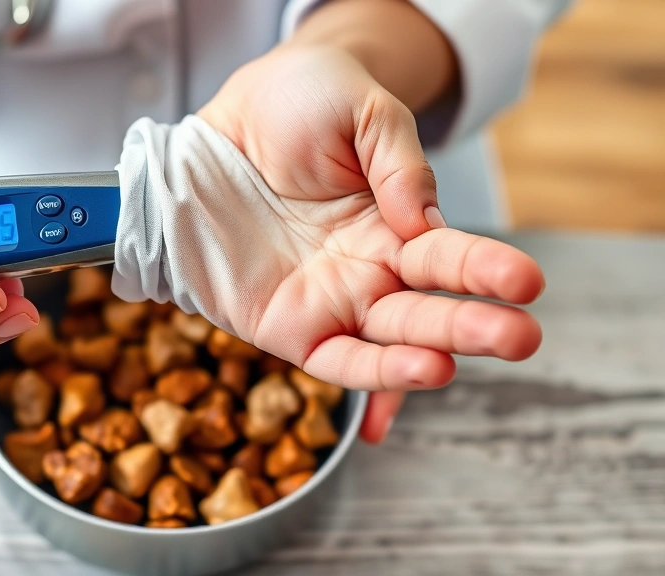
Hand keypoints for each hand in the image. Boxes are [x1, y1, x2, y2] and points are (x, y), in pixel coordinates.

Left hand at [199, 45, 543, 442]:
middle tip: (521, 338)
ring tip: (450, 364)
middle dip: (473, 327)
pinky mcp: (286, 326)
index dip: (487, 270)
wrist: (223, 122)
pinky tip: (405, 375)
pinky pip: (334, 360)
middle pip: (428, 310)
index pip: (450, 258)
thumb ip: (399, 165)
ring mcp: (330, 303)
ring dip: (421, 358)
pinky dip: (368, 374)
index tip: (526, 282)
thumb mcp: (362, 113)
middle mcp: (371, 273)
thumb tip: (425, 222)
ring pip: (388, 342)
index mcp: (398, 226)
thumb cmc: (297, 106)